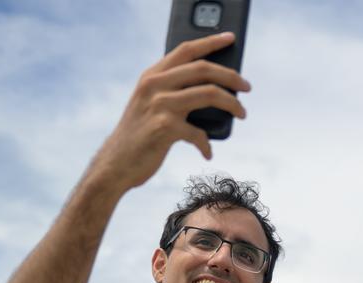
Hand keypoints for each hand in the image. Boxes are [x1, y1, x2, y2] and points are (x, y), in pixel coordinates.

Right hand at [91, 33, 250, 184]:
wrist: (116, 163)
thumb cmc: (139, 136)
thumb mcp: (149, 104)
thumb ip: (171, 92)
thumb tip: (211, 91)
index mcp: (152, 75)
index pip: (186, 49)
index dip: (211, 42)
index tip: (231, 39)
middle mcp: (155, 85)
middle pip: (204, 69)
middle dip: (231, 76)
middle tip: (247, 87)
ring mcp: (160, 105)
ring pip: (210, 93)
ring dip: (232, 104)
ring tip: (242, 114)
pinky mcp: (165, 128)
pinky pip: (199, 133)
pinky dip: (206, 145)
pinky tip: (207, 153)